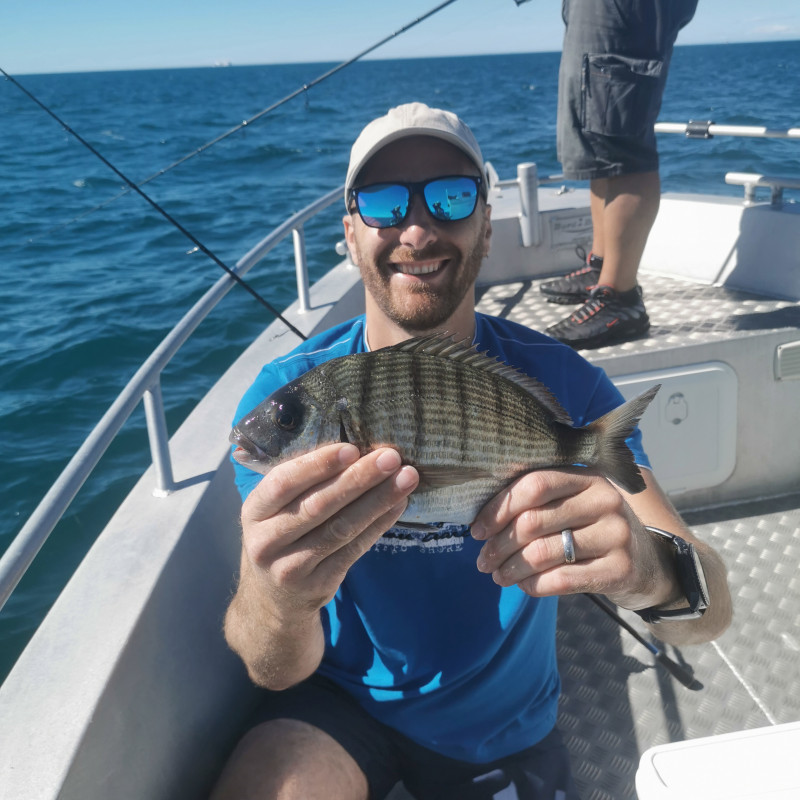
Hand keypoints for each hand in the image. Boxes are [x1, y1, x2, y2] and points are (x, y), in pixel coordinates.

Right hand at [241, 443, 418, 615]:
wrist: (272, 600)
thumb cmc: (280, 536)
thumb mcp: (273, 511)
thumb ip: (300, 483)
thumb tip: (354, 448)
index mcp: (254, 511)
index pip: (284, 483)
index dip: (318, 465)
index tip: (352, 448)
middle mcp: (266, 541)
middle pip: (318, 505)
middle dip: (359, 478)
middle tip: (391, 457)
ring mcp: (291, 566)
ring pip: (340, 528)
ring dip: (377, 500)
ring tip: (406, 478)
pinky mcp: (318, 584)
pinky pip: (354, 549)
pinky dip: (378, 524)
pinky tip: (398, 505)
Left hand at [471, 468, 672, 609]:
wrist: (650, 563)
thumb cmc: (594, 530)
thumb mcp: (575, 504)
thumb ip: (539, 502)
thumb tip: (482, 520)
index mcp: (587, 476)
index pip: (533, 485)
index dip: (498, 509)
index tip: (477, 530)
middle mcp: (604, 500)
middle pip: (533, 521)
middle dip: (499, 544)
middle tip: (483, 560)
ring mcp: (616, 534)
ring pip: (543, 553)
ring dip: (511, 569)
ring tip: (497, 576)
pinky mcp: (620, 569)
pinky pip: (561, 580)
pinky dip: (533, 586)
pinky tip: (523, 587)